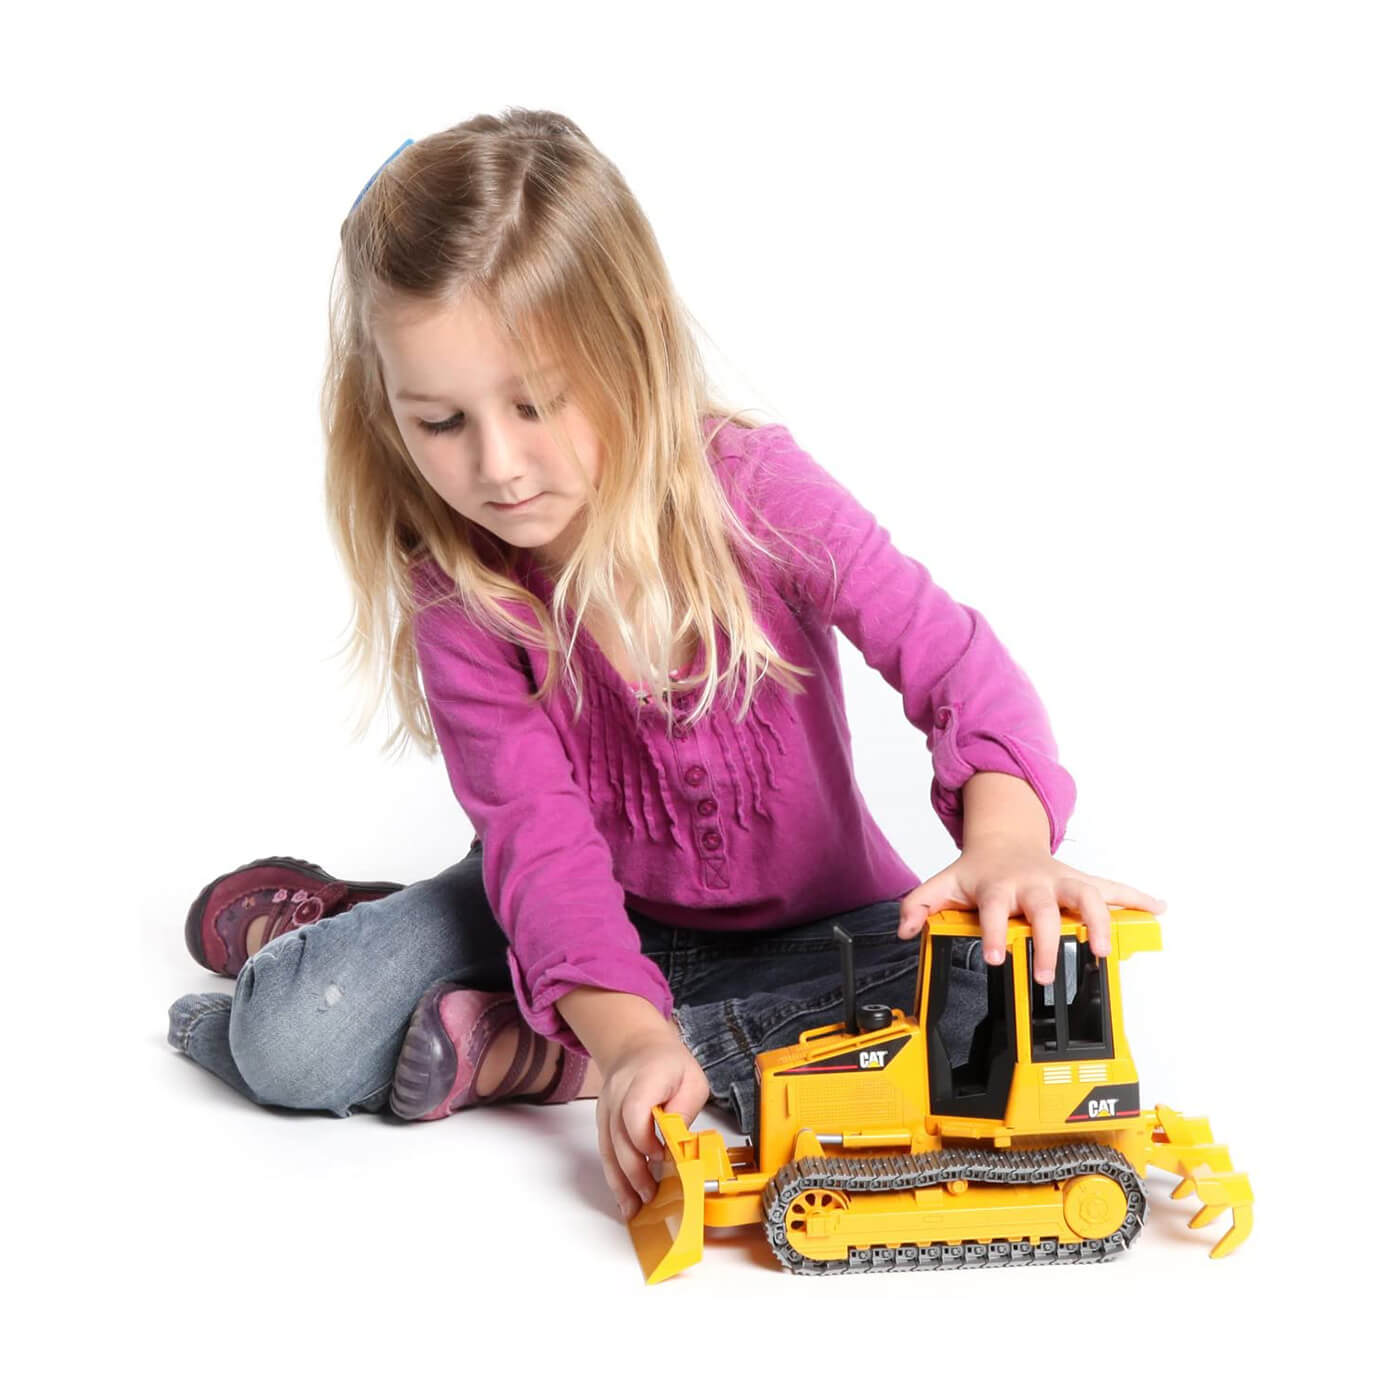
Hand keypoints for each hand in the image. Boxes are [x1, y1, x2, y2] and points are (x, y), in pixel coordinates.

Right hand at [594, 1026, 709, 1220]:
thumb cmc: (668, 1064)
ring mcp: (606, 1109)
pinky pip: (606, 1152)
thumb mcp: (692, 1080)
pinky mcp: (603, 1122)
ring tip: (634, 1210)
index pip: (635, 1112)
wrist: (636, 1047)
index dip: (645, 1139)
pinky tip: (624, 1199)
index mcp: (643, 1079)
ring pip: (608, 1150)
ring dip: (621, 1182)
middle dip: (635, 1171)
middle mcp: (618, 1094)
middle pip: (619, 1137)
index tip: (661, 1157)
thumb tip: (679, 1142)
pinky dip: (615, 1177)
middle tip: (651, 1195)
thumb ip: (685, 1110)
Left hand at [893, 834, 1166, 984]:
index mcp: (999, 886)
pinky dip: (1137, 896)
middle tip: (1046, 974)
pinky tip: (1158, 907)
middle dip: (1048, 942)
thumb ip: (919, 905)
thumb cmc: (977, 870)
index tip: (995, 957)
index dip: (994, 934)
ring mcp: (1060, 881)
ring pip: (1087, 897)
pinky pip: (1114, 888)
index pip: (995, 910)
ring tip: (1106, 952)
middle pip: (1045, 910)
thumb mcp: (943, 884)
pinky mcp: (1081, 882)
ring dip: (1100, 923)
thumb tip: (902, 929)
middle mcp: (1033, 883)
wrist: (1002, 838)